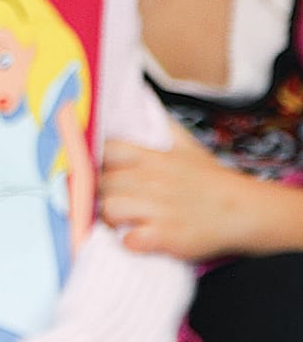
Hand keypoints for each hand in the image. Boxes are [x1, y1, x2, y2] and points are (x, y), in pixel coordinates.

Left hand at [100, 120, 283, 258]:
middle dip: (101, 192)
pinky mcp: (166, 235)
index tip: (100, 170)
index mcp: (152, 158)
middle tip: (111, 200)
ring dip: (110, 217)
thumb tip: (140, 100)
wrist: (244, 211)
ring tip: (121, 220)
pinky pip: (129, 239)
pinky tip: (138, 237)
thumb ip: (159, 125)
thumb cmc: (210, 180)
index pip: (106, 149)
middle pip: (102, 182)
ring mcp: (158, 208)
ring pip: (109, 208)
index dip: (97, 161)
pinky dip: (129, 241)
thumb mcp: (186, 145)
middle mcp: (152, 180)